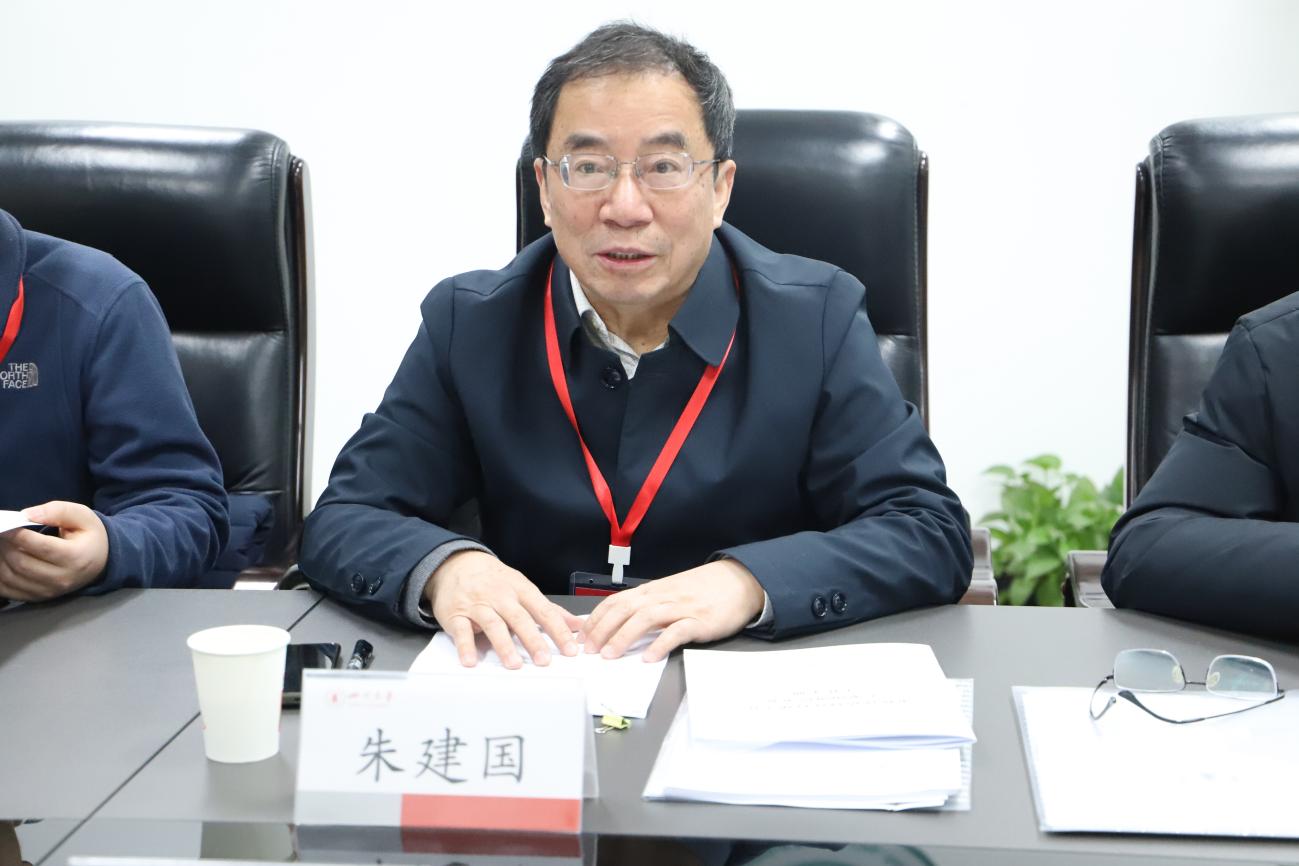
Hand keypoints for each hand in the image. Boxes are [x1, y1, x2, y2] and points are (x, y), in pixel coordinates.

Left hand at [0, 501, 108, 601]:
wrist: (101, 562)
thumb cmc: (89, 536)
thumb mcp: (82, 516)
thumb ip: (57, 511)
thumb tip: (26, 515)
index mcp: (76, 557)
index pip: (40, 547)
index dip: (18, 535)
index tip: (6, 524)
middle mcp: (62, 578)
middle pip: (22, 563)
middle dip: (6, 545)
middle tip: (2, 533)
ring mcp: (49, 591)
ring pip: (11, 577)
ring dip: (0, 558)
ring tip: (2, 544)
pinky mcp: (39, 598)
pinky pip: (8, 590)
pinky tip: (2, 560)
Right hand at [426, 550, 581, 668]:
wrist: (458, 564)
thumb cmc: (496, 581)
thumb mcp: (524, 589)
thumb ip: (550, 610)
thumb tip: (577, 624)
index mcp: (521, 590)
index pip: (544, 611)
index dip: (558, 630)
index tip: (569, 649)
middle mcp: (501, 597)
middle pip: (519, 619)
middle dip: (533, 640)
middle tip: (543, 660)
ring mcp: (478, 605)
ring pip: (493, 625)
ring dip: (504, 645)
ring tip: (514, 664)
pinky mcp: (456, 614)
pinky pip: (462, 631)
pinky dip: (466, 646)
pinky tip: (471, 660)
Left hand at [582, 559, 765, 662]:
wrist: (738, 582)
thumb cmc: (702, 590)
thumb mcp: (670, 593)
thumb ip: (648, 605)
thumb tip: (619, 624)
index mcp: (652, 591)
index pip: (616, 602)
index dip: (596, 619)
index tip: (581, 636)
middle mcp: (662, 597)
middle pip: (624, 609)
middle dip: (602, 629)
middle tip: (588, 650)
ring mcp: (681, 608)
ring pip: (645, 619)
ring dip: (624, 637)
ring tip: (609, 655)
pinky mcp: (699, 621)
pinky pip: (677, 632)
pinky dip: (661, 644)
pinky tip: (649, 658)